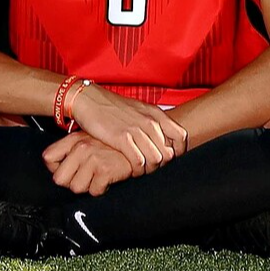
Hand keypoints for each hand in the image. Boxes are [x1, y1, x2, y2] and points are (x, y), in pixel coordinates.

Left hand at [39, 130, 142, 195]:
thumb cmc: (112, 145)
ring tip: (97, 177)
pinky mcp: (105, 169)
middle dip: (71, 183)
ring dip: (88, 187)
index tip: (67, 171)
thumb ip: (71, 149)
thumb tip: (56, 168)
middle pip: (59, 179)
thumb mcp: (88, 138)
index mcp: (73, 140)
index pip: (48, 158)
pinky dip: (102, 189)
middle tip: (84, 178)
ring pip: (76, 188)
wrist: (139, 144)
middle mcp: (80, 147)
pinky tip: (108, 179)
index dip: (55, 169)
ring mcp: (92, 158)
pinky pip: (94, 191)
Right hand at [59, 83, 185, 177]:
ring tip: (142, 170)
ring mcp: (136, 130)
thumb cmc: (112, 107)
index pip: (181, 136)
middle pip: (169, 152)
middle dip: (162, 164)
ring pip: (156, 159)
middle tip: (152, 167)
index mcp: (155, 113)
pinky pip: (139, 162)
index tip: (170, 157)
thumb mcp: (138, 110)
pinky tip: (132, 170)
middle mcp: (149, 121)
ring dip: (150, 169)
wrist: (89, 100)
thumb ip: (152, 122)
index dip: (178, 151)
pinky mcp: (122, 138)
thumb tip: (162, 139)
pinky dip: (137, 170)